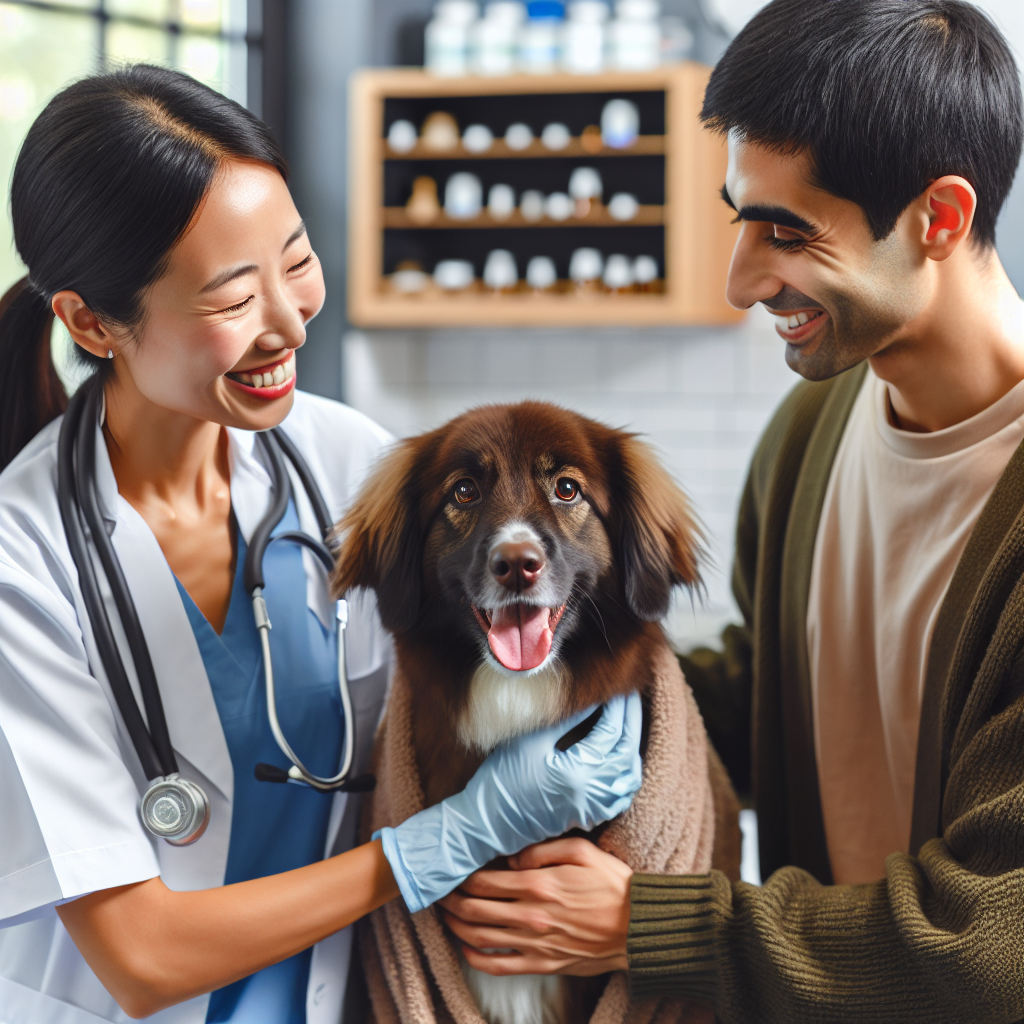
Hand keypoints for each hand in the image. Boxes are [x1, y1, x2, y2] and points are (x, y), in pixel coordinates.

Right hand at [377, 692, 642, 913]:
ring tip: (628, 721)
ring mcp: (593, 809)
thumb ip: (565, 720)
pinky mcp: (588, 817)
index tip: (619, 687)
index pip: (611, 731)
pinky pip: (621, 795)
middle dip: (631, 720)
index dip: (617, 706)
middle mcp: (593, 794)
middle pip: (627, 751)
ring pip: (629, 775)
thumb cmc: (500, 782)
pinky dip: (628, 773)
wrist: (485, 825)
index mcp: (579, 773)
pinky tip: (623, 758)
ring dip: (632, 746)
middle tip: (630, 696)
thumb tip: (591, 699)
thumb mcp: (529, 742)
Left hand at [439, 838, 632, 976]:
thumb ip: (542, 850)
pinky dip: (475, 958)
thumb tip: (511, 858)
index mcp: (539, 885)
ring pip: (479, 938)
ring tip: (446, 915)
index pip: (484, 881)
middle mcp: (531, 916)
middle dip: (451, 900)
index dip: (462, 876)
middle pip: (474, 910)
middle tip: (441, 892)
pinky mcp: (543, 964)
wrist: (638, 927)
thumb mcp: (581, 850)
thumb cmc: (611, 884)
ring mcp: (535, 944)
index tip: (453, 871)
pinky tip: (466, 948)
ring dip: (456, 927)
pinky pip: (498, 967)